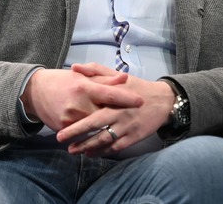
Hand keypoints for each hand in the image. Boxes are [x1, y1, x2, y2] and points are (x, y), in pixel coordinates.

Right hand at [20, 67, 142, 131]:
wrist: (35, 92)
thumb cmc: (62, 81)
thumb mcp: (82, 76)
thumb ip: (104, 79)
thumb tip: (125, 78)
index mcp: (84, 87)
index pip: (110, 94)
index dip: (126, 98)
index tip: (140, 101)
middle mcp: (78, 104)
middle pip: (106, 114)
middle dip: (119, 115)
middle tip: (134, 115)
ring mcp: (71, 119)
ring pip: (96, 127)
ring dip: (107, 127)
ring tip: (119, 126)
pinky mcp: (64, 129)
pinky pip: (82, 134)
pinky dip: (92, 133)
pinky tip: (100, 132)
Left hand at [55, 62, 174, 156]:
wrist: (162, 101)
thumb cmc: (135, 86)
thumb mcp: (116, 74)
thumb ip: (94, 70)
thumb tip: (74, 68)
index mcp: (114, 95)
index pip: (93, 105)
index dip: (77, 114)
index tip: (60, 122)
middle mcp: (120, 112)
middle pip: (95, 124)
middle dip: (76, 133)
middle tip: (60, 139)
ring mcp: (127, 126)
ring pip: (104, 139)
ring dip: (87, 146)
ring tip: (72, 150)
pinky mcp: (134, 137)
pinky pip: (116, 147)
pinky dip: (102, 152)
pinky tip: (90, 153)